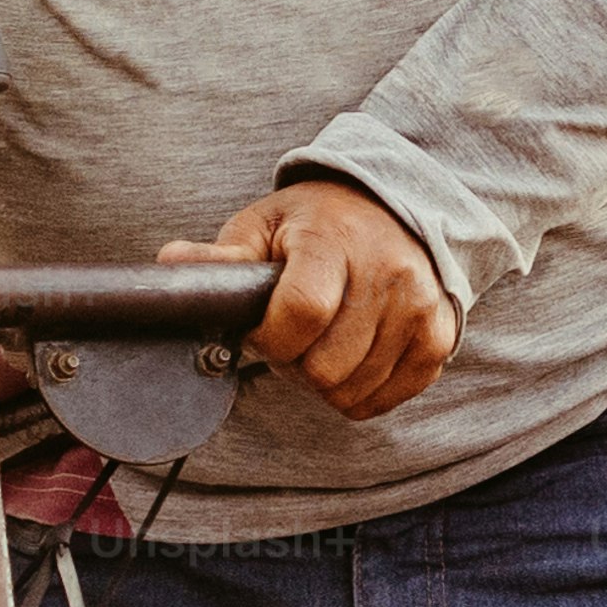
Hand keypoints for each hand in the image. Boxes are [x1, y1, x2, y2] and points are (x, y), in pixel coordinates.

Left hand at [159, 178, 460, 420]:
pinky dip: (361, 392)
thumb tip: (169, 262)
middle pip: (326, 366)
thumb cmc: (317, 222)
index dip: (270, 339)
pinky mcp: (438, 336)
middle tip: (293, 339)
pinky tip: (352, 358)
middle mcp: (387, 272)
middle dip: (295, 364)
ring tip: (322, 344)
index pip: (301, 313)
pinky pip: (388, 398)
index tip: (261, 331)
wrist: (397, 207)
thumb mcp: (264, 226)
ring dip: (325, 381)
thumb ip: (222, 257)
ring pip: (354, 390)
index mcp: (334, 240)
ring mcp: (419, 307)